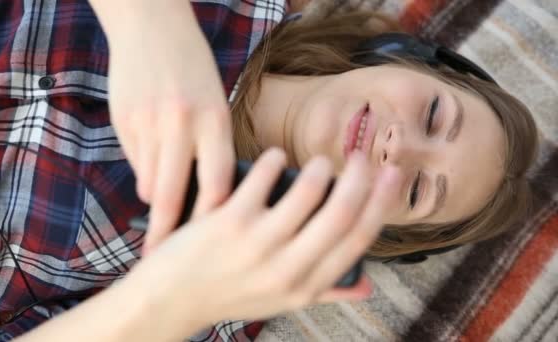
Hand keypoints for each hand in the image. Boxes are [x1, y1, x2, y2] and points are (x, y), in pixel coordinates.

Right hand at [94, 0, 235, 250]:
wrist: (152, 27)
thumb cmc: (193, 70)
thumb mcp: (215, 103)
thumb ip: (210, 148)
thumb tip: (200, 197)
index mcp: (215, 119)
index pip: (218, 183)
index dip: (212, 219)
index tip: (208, 244)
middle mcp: (181, 123)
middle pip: (173, 194)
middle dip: (167, 232)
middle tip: (162, 257)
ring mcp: (148, 122)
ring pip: (149, 182)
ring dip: (155, 199)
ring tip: (159, 208)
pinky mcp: (123, 121)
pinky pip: (134, 162)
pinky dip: (144, 170)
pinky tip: (151, 159)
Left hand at [125, 148, 399, 332]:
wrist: (170, 300)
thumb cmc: (229, 296)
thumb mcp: (282, 302)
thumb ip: (326, 292)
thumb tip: (368, 289)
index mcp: (305, 287)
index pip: (357, 240)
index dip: (382, 203)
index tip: (392, 176)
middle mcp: (286, 268)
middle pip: (341, 213)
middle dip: (361, 178)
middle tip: (362, 157)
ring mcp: (256, 244)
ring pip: (308, 191)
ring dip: (321, 168)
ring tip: (320, 161)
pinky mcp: (227, 220)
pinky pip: (263, 177)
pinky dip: (275, 161)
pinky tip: (276, 157)